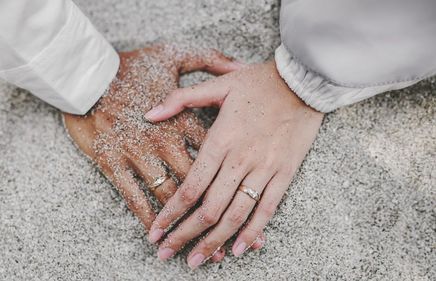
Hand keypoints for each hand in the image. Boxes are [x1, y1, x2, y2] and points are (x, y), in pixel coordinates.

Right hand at [62, 45, 241, 229]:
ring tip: (197, 250)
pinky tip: (155, 234)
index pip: (216, 157)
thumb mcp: (174, 55)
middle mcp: (166, 141)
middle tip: (228, 243)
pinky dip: (145, 217)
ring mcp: (139, 154)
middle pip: (198, 184)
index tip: (250, 202)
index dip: (235, 182)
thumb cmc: (133, 66)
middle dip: (214, 215)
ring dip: (183, 224)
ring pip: (168, 195)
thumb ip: (209, 61)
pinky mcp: (113, 162)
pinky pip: (132, 195)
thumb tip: (239, 65)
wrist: (88, 74)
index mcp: (184, 120)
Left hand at [145, 60, 323, 268]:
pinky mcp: (285, 174)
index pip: (189, 187)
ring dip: (214, 242)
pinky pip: (267, 210)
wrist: (304, 81)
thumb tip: (148, 115)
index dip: (169, 214)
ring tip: (196, 261)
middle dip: (184, 236)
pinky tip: (237, 250)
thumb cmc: (258, 82)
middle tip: (166, 255)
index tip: (155, 232)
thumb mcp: (217, 83)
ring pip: (236, 216)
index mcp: (220, 140)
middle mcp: (240, 160)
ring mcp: (264, 170)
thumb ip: (180, 99)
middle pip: (208, 209)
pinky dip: (252, 233)